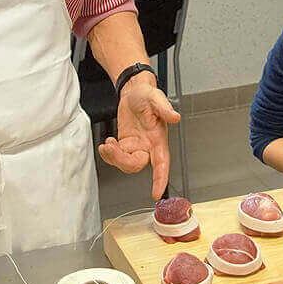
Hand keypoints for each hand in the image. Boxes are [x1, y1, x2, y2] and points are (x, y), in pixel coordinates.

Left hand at [98, 75, 179, 199]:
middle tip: (110, 146)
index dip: (160, 179)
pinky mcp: (125, 144)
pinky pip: (116, 157)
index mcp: (159, 139)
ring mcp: (136, 147)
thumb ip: (165, 109)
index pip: (162, 164)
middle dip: (121, 160)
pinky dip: (109, 153)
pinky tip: (107, 142)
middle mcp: (148, 147)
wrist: (134, 91)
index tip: (156, 193)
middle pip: (136, 165)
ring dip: (113, 157)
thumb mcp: (156, 98)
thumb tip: (175, 117)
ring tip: (107, 143)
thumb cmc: (148, 95)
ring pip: (125, 164)